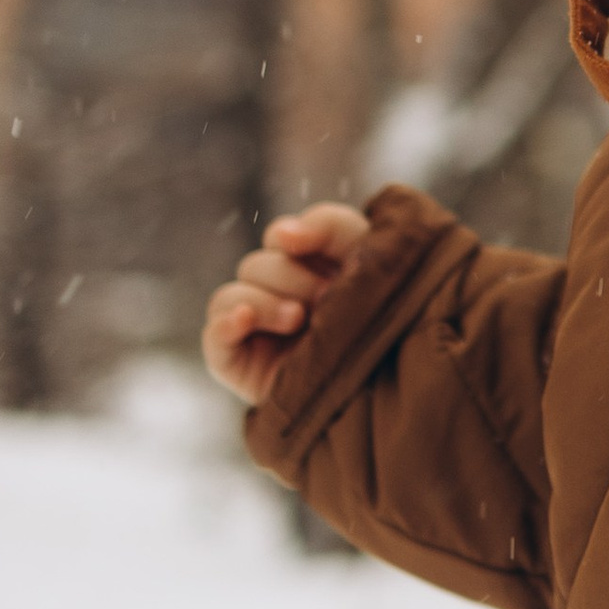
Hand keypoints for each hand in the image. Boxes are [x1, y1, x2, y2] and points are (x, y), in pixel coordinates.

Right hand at [201, 203, 371, 401]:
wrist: (395, 383)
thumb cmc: (388, 315)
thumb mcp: (369, 255)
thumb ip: (329, 224)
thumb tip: (280, 235)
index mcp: (311, 271)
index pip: (285, 236)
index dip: (304, 236)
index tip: (323, 253)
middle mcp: (281, 300)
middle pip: (258, 265)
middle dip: (294, 277)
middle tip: (328, 299)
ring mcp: (259, 334)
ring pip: (231, 296)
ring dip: (266, 301)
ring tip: (299, 319)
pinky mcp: (243, 366)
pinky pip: (213, 338)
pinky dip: (224, 324)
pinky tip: (244, 319)